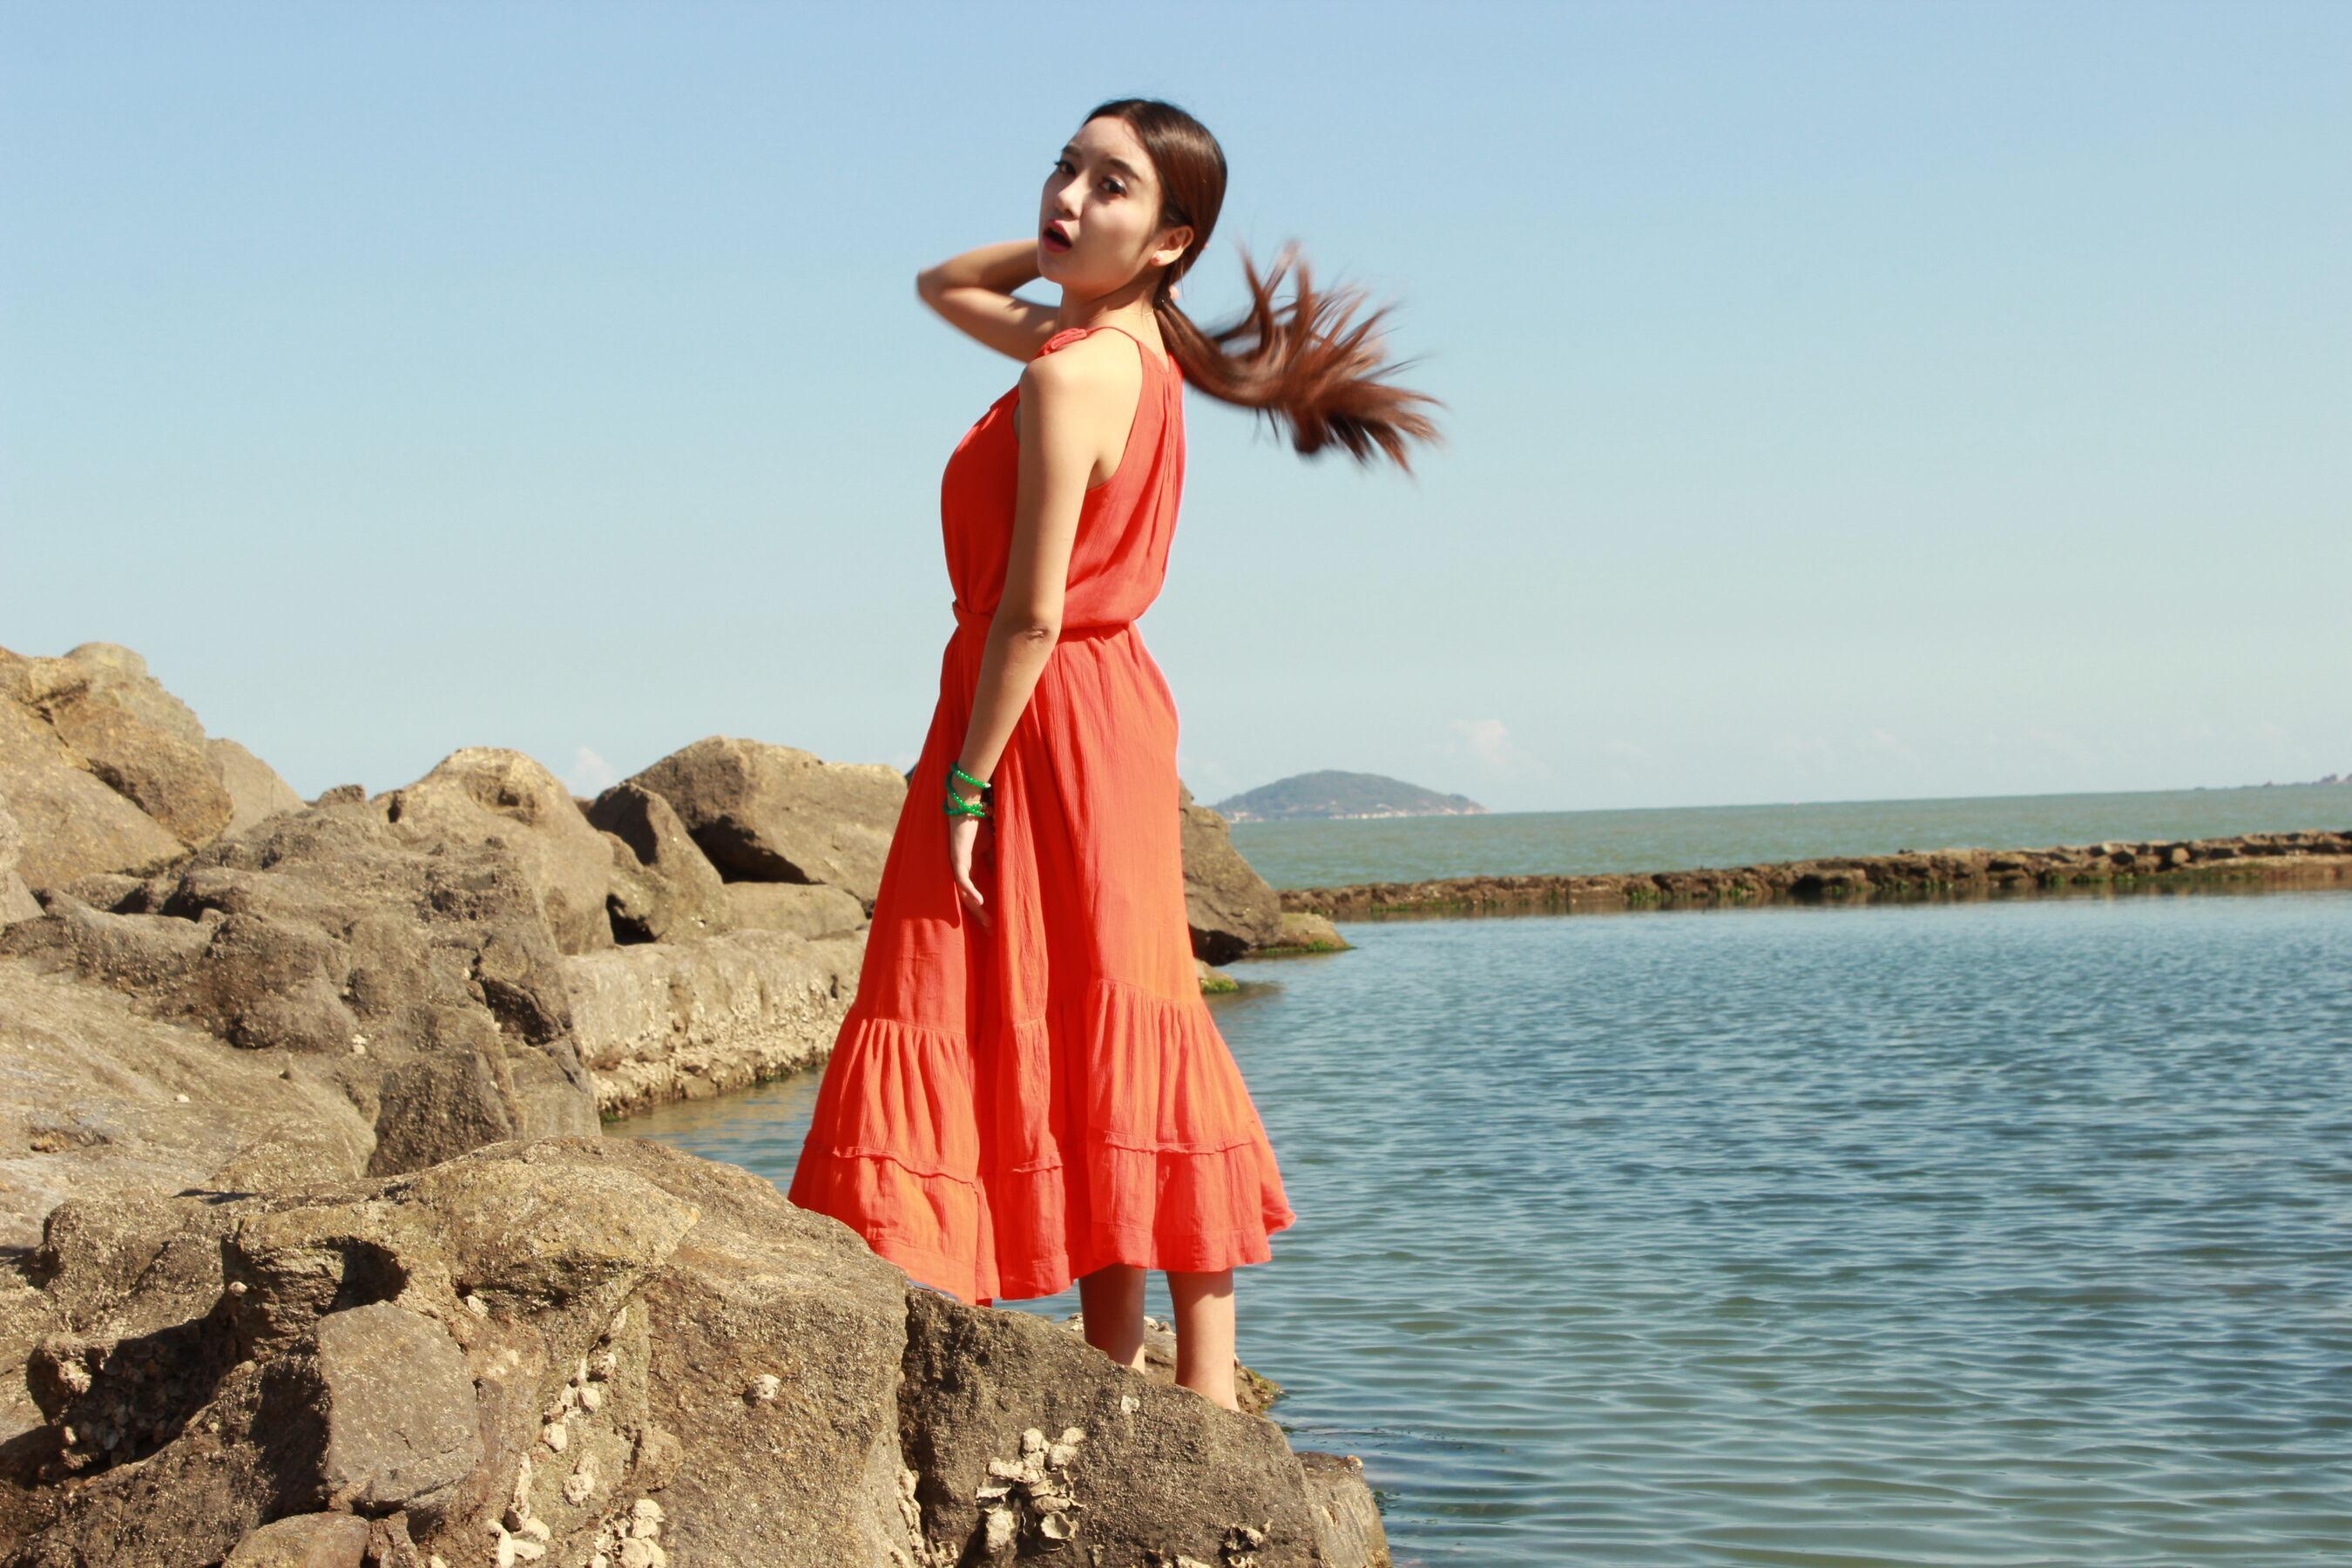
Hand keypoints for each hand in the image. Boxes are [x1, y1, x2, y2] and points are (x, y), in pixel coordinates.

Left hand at [948, 810, 990, 932]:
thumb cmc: (979, 823)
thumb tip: (1006, 878)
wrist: (968, 804)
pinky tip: (980, 901)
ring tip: (987, 922)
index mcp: (970, 868)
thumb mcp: (991, 848)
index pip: (975, 894)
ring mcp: (958, 865)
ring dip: (975, 909)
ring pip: (964, 893)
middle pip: (969, 899)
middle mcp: (962, 870)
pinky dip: (971, 891)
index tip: (994, 924)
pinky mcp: (957, 857)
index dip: (983, 909)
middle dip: (980, 916)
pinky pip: (963, 878)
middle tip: (991, 931)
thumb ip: (995, 863)